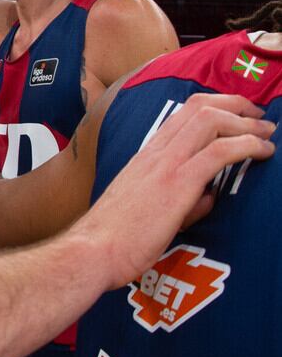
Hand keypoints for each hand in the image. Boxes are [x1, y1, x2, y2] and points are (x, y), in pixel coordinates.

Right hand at [70, 93, 275, 289]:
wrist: (92, 252)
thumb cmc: (114, 239)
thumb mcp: (146, 211)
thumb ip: (181, 200)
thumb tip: (208, 198)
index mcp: (145, 156)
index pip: (183, 114)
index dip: (217, 106)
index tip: (240, 116)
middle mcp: (155, 153)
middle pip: (200, 107)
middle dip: (237, 105)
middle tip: (260, 118)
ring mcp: (165, 165)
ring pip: (211, 121)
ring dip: (247, 124)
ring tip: (267, 135)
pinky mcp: (177, 184)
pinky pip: (219, 152)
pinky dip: (247, 145)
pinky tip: (262, 152)